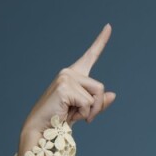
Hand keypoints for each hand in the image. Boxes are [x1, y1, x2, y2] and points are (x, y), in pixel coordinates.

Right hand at [19, 23, 115, 153]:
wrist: (42, 129)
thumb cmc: (61, 120)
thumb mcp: (84, 110)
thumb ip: (98, 102)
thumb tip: (113, 94)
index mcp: (74, 75)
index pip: (91, 56)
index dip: (101, 41)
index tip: (109, 26)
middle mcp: (69, 72)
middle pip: (100, 87)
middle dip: (97, 106)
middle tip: (83, 117)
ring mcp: (66, 77)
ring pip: (96, 94)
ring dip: (90, 111)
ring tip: (74, 115)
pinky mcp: (64, 86)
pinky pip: (88, 102)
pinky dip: (83, 113)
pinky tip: (69, 115)